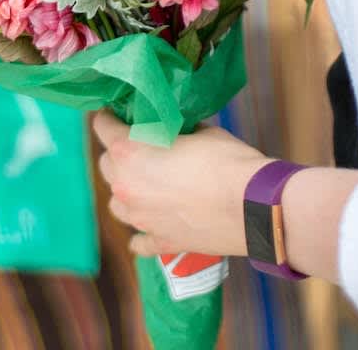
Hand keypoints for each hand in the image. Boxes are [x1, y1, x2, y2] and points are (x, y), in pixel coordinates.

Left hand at [93, 110, 269, 256]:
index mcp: (130, 152)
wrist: (254, 206)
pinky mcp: (160, 242)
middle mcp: (126, 186)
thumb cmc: (227, 161)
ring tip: (145, 186)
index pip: (102, 128)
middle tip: (139, 148)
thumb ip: (177, 133)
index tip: (116, 115)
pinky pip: (139, 241)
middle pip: (105, 165)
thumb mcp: (200, 132)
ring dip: (126, 191)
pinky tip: (153, 224)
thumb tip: (176, 133)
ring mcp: (140, 218)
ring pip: (116, 203)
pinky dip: (143, 232)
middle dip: (118, 154)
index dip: (109, 118)